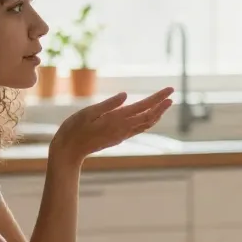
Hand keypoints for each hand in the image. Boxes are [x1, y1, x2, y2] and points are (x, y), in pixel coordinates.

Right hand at [51, 87, 173, 162]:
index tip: (169, 90)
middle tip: (172, 94)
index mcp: (117, 120)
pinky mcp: (117, 138)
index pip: (143, 107)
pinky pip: (138, 129)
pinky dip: (148, 122)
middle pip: (149, 116)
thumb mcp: (87, 113)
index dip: (158, 98)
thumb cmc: (74, 129)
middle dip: (162, 105)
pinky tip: (149, 117)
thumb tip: (125, 95)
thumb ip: (108, 104)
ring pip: (145, 124)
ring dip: (157, 114)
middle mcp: (122, 128)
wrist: (69, 151)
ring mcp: (121, 135)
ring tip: (166, 104)